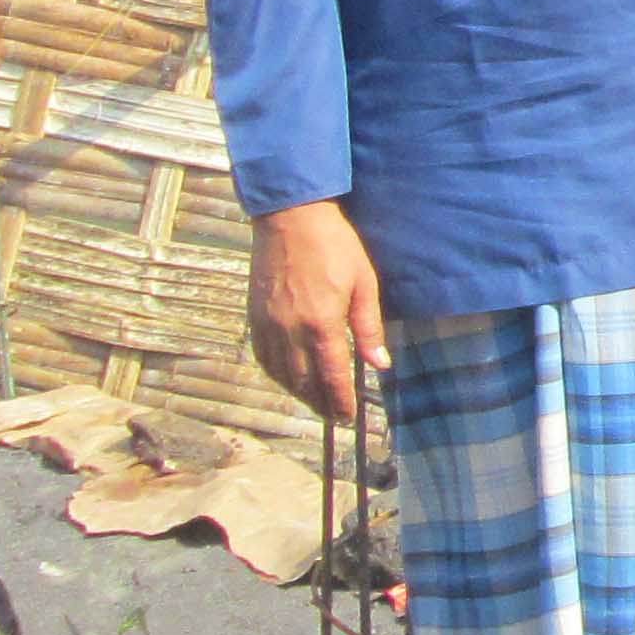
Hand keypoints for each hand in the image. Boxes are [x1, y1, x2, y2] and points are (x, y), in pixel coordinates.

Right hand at [248, 198, 386, 423]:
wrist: (290, 216)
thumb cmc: (334, 245)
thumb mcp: (363, 283)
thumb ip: (368, 327)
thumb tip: (379, 364)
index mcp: (321, 323)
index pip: (331, 377)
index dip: (340, 401)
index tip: (348, 417)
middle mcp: (290, 330)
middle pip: (304, 382)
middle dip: (321, 404)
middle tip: (335, 417)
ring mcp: (268, 324)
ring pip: (281, 374)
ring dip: (299, 394)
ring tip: (316, 403)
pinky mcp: (254, 316)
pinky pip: (263, 357)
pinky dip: (276, 374)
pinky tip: (289, 378)